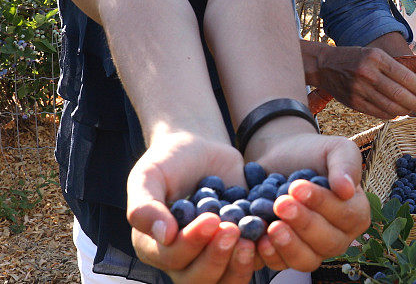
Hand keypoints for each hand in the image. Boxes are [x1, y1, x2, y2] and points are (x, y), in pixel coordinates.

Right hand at [127, 134, 257, 283]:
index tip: (211, 219)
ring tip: (250, 241)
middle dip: (216, 258)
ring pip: (225, 281)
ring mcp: (212, 256)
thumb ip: (145, 205)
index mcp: (154, 246)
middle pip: (198, 280)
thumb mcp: (149, 175)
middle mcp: (183, 259)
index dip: (192, 244)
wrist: (203, 149)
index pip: (172, 258)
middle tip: (232, 229)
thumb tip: (164, 235)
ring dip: (239, 266)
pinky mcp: (238, 247)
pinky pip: (250, 265)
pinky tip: (267, 236)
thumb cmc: (170, 161)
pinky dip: (260, 255)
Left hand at [245, 132, 370, 272]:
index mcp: (355, 212)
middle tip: (280, 204)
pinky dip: (271, 256)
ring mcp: (313, 249)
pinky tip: (259, 241)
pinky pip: (282, 265)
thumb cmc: (313, 152)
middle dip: (304, 224)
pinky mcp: (287, 255)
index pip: (347, 216)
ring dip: (289, 246)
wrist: (282, 158)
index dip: (323, 204)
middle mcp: (339, 236)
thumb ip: (346, 165)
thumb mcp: (335, 149)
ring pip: (308, 261)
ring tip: (272, 227)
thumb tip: (348, 190)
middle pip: (328, 243)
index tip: (297, 186)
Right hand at [310, 44, 415, 118]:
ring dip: (405, 111)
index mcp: (376, 58)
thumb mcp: (374, 54)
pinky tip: (396, 113)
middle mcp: (368, 73)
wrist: (325, 65)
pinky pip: (377, 112)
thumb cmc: (356, 59)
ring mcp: (359, 89)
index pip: (404, 76)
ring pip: (390, 106)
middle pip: (399, 93)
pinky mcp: (353, 102)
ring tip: (413, 111)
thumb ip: (392, 68)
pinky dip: (390, 114)